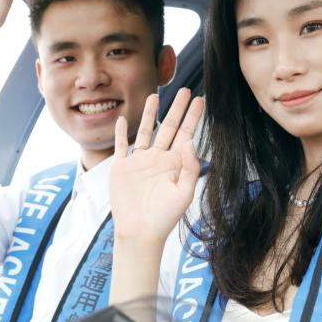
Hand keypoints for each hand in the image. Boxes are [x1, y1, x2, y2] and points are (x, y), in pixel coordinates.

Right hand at [110, 89, 203, 243]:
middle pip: (168, 127)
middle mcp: (158, 159)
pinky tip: (123, 119)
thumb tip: (189, 142)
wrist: (140, 232)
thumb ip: (189, 167)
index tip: (200, 100)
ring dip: (149, 114)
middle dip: (176, 108)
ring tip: (154, 95)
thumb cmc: (165, 216)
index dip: (192, 117)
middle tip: (184, 89)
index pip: (186, 135)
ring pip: (145, 131)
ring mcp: (139, 162)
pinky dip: (121, 132)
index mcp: (175, 164)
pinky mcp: (122, 168)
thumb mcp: (184, 193)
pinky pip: (122, 146)